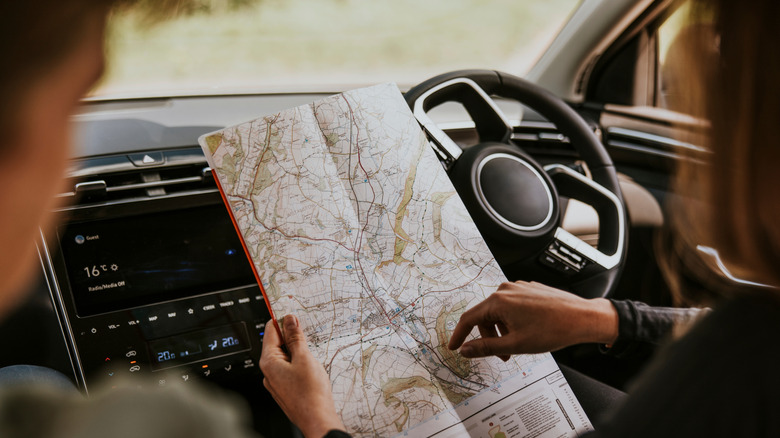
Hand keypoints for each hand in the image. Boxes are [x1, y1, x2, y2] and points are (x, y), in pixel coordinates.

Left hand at [260, 314, 344, 437]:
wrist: (317, 419)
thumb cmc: (310, 394)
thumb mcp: (304, 358)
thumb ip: (295, 337)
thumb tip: (289, 320)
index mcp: (269, 361)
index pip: (270, 331)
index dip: (282, 320)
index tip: (293, 313)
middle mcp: (269, 372)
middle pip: (277, 343)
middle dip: (292, 336)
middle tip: (307, 333)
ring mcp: (276, 382)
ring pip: (285, 357)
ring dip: (297, 350)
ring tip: (311, 353)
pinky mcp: (285, 389)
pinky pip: (289, 369)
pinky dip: (299, 363)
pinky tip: (311, 367)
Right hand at [447, 281, 618, 358]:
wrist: (582, 318)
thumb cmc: (553, 330)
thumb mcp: (515, 344)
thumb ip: (486, 347)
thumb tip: (466, 350)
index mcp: (499, 301)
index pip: (469, 318)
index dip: (459, 335)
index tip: (454, 347)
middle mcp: (506, 290)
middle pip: (485, 316)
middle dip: (489, 337)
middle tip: (502, 356)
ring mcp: (519, 288)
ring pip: (500, 312)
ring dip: (503, 331)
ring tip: (518, 345)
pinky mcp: (530, 290)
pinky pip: (512, 306)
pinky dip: (513, 321)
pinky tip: (528, 332)